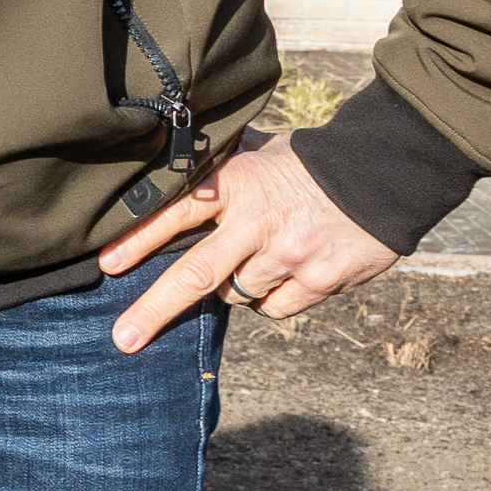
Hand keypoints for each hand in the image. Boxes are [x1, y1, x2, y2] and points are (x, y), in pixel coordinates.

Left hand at [97, 130, 396, 351]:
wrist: (384, 174)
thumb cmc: (309, 162)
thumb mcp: (259, 152)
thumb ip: (219, 167)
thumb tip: (167, 167)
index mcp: (238, 183)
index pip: (177, 212)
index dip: (139, 238)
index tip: (106, 264)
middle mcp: (260, 223)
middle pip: (198, 274)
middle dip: (155, 310)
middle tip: (123, 338)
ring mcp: (291, 256)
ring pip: (237, 294)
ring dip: (233, 286)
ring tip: (253, 258)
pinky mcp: (321, 281)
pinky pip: (275, 307)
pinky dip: (270, 298)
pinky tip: (283, 272)